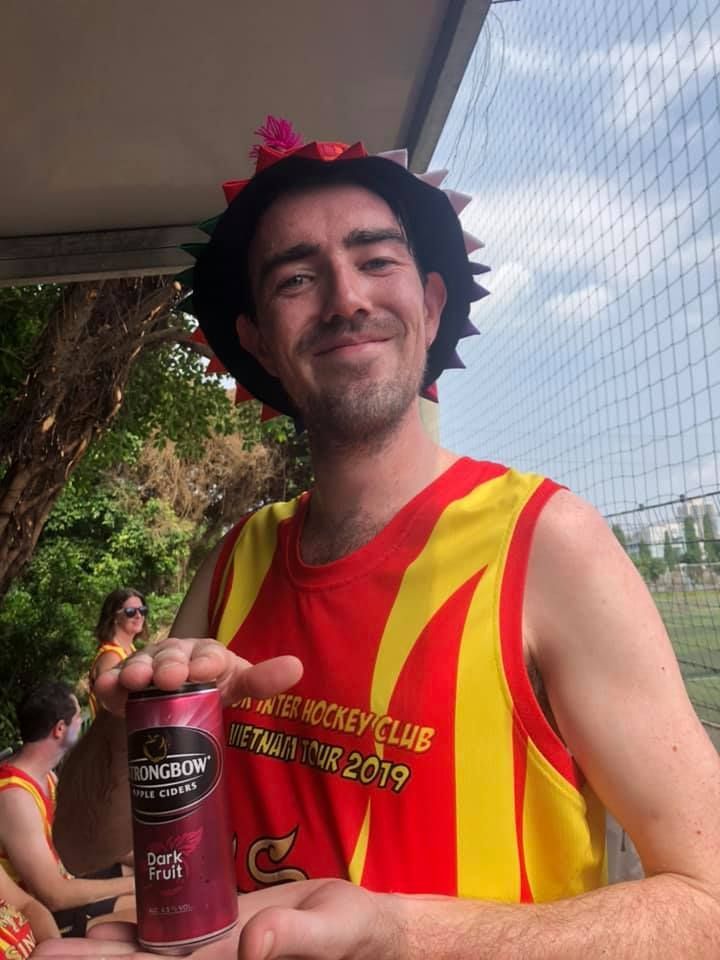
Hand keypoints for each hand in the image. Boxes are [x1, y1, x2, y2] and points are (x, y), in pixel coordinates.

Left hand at [33, 881, 395, 959]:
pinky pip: (172, 938)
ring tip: (58, 947)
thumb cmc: (356, 935)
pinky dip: (137, 933)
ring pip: (151, 957)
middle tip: (42, 955)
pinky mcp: (222, 934)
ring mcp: (216, 954)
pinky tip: (108, 928)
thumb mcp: (333, 931)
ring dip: (105, 955)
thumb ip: (296, 938)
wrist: (366, 929)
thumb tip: (252, 945)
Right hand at [94, 638, 302, 714]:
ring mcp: (146, 666)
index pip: (209, 653)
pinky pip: (113, 681)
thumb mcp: (236, 684)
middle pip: (171, 656)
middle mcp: (175, 654)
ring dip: (137, 671)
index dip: (207, 661)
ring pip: (141, 666)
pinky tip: (104, 688)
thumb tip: (297, 666)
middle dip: (170, 665)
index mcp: (207, 653)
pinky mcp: (121, 683)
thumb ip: (263, 680)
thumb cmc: (209, 687)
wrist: (170, 704)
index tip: (206, 670)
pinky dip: (108, 684)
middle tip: (169, 678)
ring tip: (134, 680)